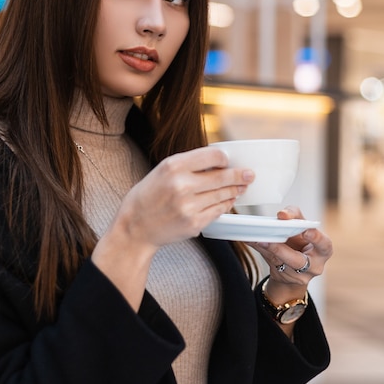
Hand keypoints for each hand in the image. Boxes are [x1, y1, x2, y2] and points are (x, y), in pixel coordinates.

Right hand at [111, 146, 253, 250]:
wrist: (134, 227)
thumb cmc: (148, 196)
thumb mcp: (162, 171)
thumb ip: (188, 165)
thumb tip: (218, 162)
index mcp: (173, 166)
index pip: (213, 156)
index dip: (224, 159)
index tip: (228, 161)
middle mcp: (182, 185)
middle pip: (223, 176)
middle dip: (240, 175)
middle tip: (249, 175)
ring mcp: (189, 206)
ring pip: (224, 195)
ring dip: (235, 190)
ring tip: (241, 187)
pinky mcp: (194, 223)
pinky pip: (218, 211)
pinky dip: (225, 205)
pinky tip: (227, 201)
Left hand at [246, 205, 332, 302]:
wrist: (295, 265)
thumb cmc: (301, 241)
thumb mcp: (302, 225)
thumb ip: (294, 215)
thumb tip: (282, 215)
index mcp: (323, 250)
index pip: (324, 244)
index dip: (316, 238)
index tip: (306, 231)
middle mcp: (314, 266)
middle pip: (298, 260)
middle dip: (282, 250)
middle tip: (269, 240)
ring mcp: (299, 275)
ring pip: (281, 263)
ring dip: (267, 250)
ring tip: (257, 240)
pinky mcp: (284, 277)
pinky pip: (269, 262)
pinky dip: (260, 250)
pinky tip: (251, 241)